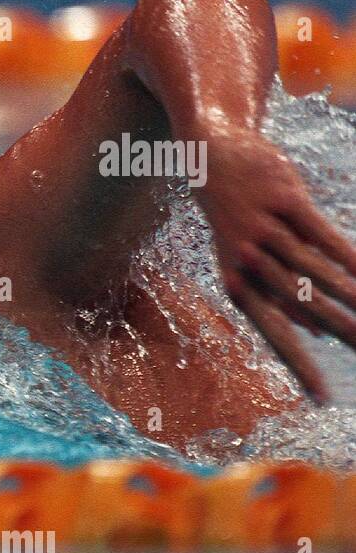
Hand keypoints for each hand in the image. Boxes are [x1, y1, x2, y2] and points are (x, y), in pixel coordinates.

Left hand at [195, 128, 355, 402]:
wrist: (211, 154)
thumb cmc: (233, 216)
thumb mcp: (244, 259)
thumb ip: (278, 296)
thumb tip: (311, 333)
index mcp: (237, 285)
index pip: (273, 335)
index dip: (299, 367)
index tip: (323, 398)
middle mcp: (247, 263)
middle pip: (302, 308)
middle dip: (341, 334)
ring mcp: (264, 232)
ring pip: (316, 272)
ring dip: (352, 298)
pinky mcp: (284, 203)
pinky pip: (323, 236)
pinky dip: (349, 258)